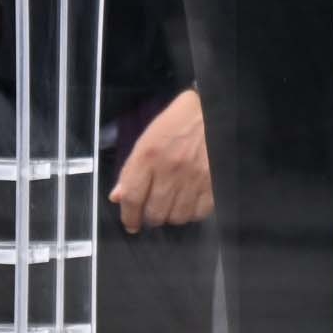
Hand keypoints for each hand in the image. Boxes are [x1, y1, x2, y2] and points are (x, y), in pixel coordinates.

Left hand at [107, 87, 211, 231]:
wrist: (214, 109)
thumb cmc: (178, 122)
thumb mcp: (148, 138)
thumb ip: (131, 169)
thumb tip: (118, 197)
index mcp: (149, 155)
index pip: (132, 197)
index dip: (129, 216)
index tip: (131, 223)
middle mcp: (170, 169)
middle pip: (155, 213)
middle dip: (150, 217)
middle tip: (153, 211)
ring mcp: (194, 178)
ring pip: (177, 217)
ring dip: (171, 216)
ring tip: (172, 206)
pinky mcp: (214, 183)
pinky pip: (199, 213)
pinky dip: (192, 213)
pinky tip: (190, 202)